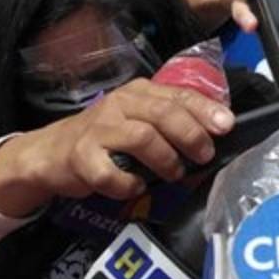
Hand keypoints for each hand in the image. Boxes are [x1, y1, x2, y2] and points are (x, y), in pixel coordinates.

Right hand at [0, 80, 234, 216]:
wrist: (51, 152)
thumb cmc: (108, 137)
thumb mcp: (140, 120)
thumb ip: (173, 121)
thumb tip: (218, 133)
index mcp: (140, 92)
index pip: (179, 95)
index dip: (206, 110)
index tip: (227, 126)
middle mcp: (120, 104)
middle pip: (164, 114)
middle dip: (191, 135)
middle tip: (204, 156)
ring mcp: (99, 129)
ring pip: (143, 138)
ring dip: (165, 160)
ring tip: (174, 174)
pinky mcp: (81, 157)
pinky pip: (110, 173)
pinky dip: (128, 184)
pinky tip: (134, 187)